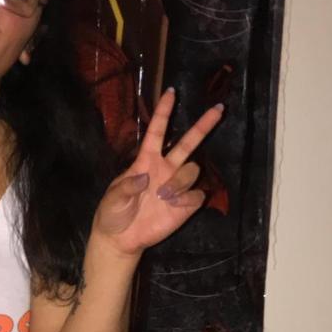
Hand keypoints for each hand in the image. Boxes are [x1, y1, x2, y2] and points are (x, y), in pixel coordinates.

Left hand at [93, 89, 223, 256]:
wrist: (121, 239)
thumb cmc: (112, 214)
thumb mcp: (113, 199)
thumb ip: (126, 186)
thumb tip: (145, 177)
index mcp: (146, 161)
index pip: (157, 131)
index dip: (164, 112)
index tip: (171, 92)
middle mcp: (165, 169)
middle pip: (188, 143)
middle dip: (203, 126)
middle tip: (218, 108)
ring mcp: (175, 186)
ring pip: (193, 170)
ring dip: (181, 180)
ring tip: (163, 196)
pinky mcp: (184, 205)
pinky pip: (197, 195)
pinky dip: (187, 198)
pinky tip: (174, 206)